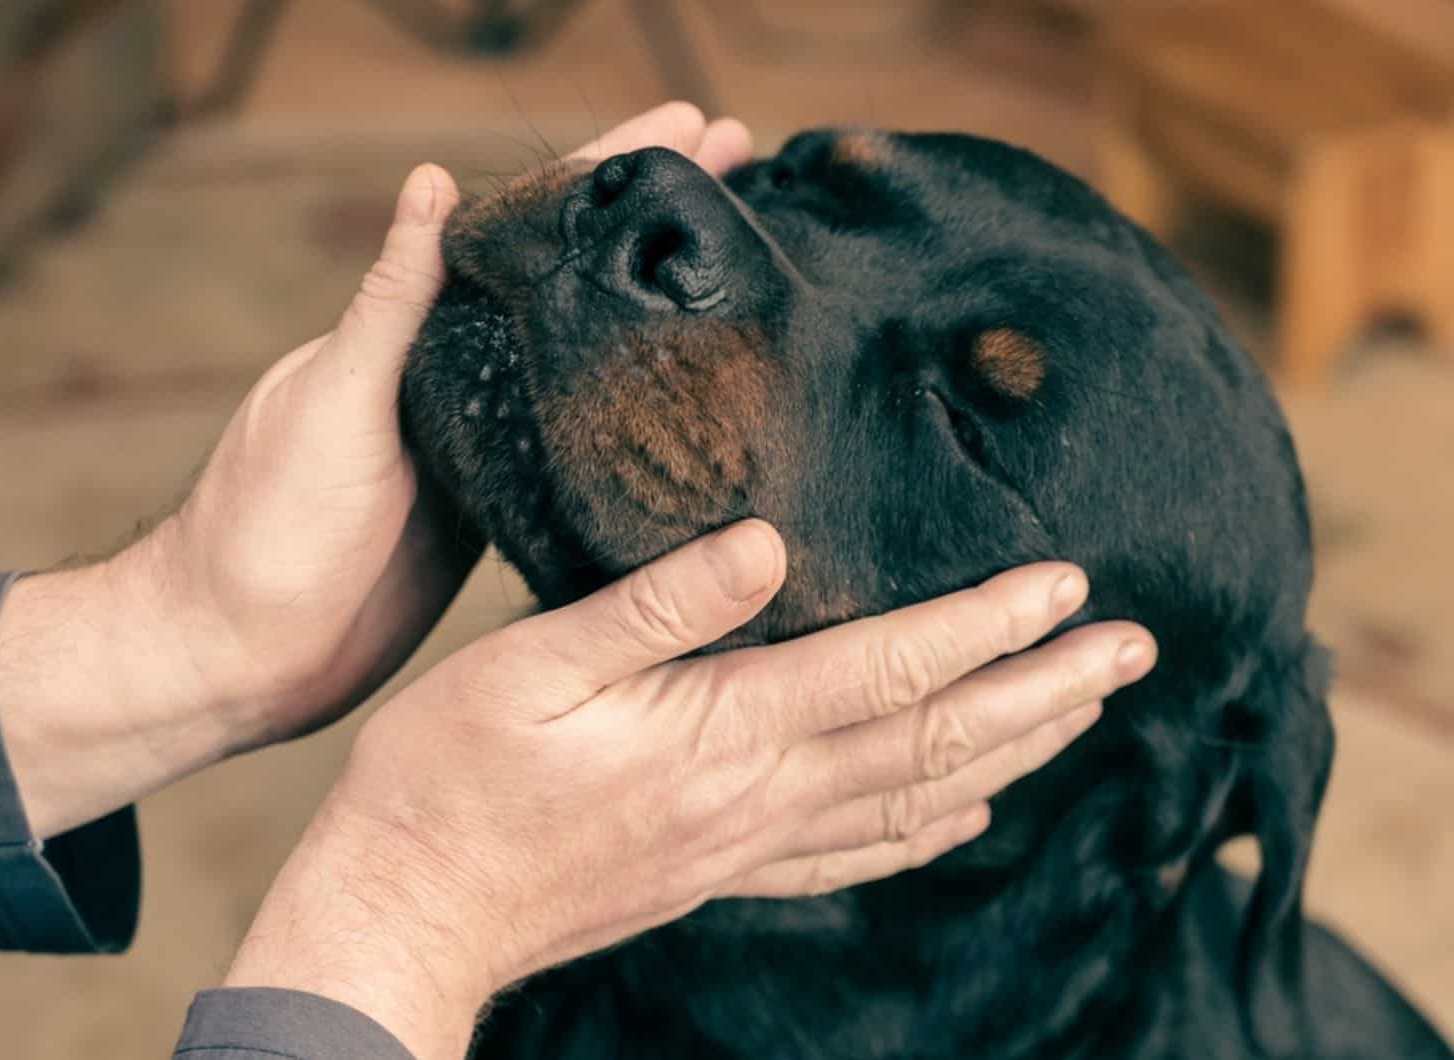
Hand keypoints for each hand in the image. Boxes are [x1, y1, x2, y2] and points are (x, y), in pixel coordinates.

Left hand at [0, 103, 754, 837]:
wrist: (241, 656)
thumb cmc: (263, 527)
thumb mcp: (331, 401)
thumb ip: (390, 302)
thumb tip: (432, 180)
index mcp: (417, 330)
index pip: (528, 227)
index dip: (612, 170)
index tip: (694, 127)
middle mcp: (457, 372)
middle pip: (576, 279)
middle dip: (658, 219)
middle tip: (745, 164)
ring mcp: (482, 440)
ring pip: (588, 356)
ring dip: (658, 306)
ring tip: (744, 261)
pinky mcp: (497, 508)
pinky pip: (580, 444)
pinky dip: (635, 411)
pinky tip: (693, 403)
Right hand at [225, 521, 1155, 1059]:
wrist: (409, 908)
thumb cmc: (452, 775)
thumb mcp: (533, 664)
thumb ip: (657, 607)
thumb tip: (765, 544)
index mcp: (721, 731)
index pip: (889, 669)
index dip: (985, 625)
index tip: (1068, 585)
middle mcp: (758, 796)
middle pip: (934, 741)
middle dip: (1043, 692)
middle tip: (1132, 653)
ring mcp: (746, 845)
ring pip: (916, 800)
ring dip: (1011, 754)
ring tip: (1082, 718)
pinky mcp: (720, 871)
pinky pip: (856, 854)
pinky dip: (930, 830)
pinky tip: (966, 815)